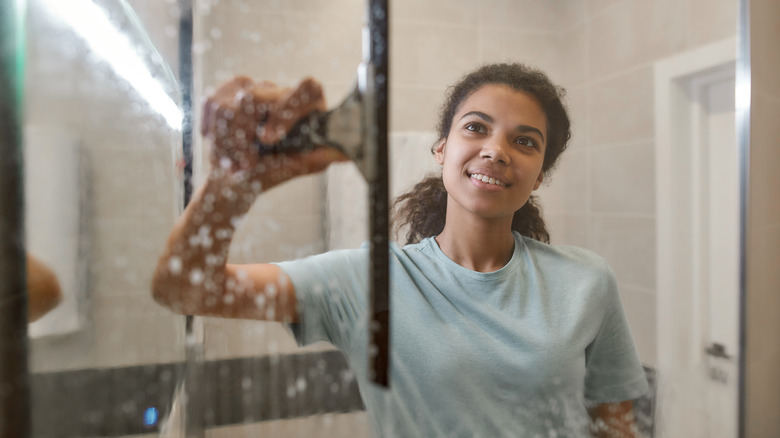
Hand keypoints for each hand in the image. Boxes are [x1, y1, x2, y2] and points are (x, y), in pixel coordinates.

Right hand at [200, 77, 347, 185]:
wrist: (235, 180)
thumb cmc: (270, 173)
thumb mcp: (293, 168)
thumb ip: (315, 159)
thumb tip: (344, 154)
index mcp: (307, 105)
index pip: (307, 88)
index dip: (285, 111)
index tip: (267, 139)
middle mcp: (282, 90)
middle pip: (254, 98)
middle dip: (243, 137)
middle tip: (247, 163)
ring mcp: (254, 86)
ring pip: (228, 105)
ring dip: (227, 141)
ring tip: (235, 160)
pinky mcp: (228, 89)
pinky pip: (212, 103)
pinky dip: (212, 132)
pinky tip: (221, 146)